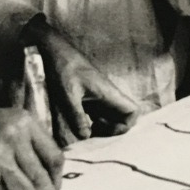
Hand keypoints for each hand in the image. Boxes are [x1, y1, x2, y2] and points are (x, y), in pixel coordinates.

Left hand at [30, 21, 140, 145]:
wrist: (56, 51)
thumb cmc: (64, 69)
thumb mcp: (68, 95)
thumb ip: (77, 117)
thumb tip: (85, 137)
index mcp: (109, 93)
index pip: (133, 112)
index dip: (125, 126)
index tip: (106, 130)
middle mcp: (109, 96)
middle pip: (124, 118)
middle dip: (113, 131)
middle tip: (94, 134)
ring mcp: (101, 97)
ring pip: (112, 117)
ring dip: (104, 128)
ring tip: (87, 132)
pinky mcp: (91, 97)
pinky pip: (101, 114)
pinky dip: (95, 123)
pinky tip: (80, 125)